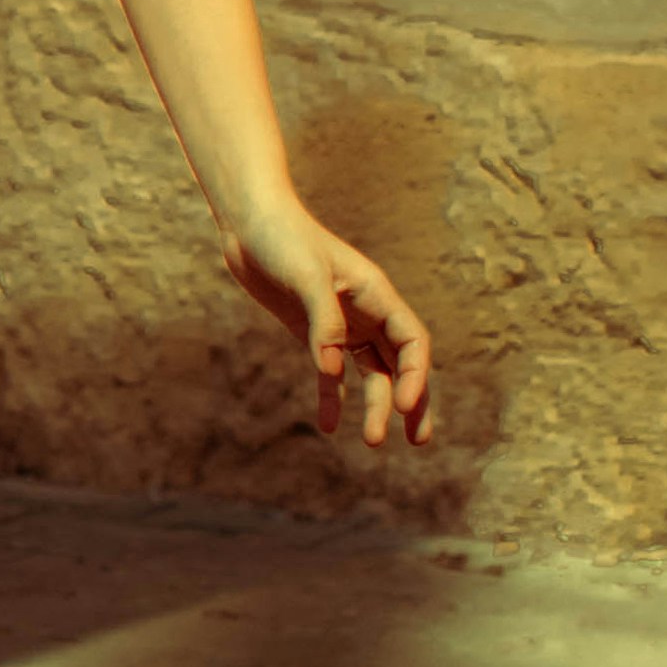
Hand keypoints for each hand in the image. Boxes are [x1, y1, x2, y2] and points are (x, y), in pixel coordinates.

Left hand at [221, 200, 432, 449]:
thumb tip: (331, 370)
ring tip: (372, 442)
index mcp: (377, 293)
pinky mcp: (315, 333)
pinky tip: (328, 426)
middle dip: (412, 401)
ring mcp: (343, 324)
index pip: (412, 340)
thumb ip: (323, 322)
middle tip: (417, 441)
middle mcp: (367, 312)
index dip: (416, 375)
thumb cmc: (283, 238)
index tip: (404, 406)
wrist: (249, 224)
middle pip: (401, 363)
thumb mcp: (306, 276)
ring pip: (372, 373)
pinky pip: (332, 374)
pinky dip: (332, 399)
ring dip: (376, 407)